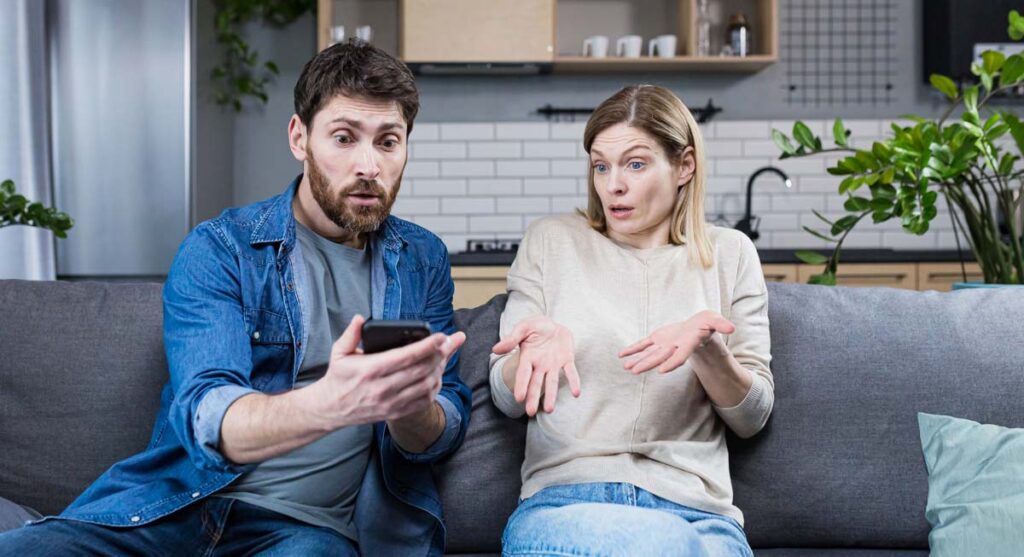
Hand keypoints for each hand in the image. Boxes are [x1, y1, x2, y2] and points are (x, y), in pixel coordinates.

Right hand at [314, 315, 464, 428]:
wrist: (331, 409)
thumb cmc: (338, 377)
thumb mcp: (338, 352)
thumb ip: (350, 334)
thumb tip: (359, 318)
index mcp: (370, 370)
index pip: (406, 356)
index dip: (427, 345)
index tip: (441, 336)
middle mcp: (383, 388)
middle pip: (422, 369)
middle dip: (442, 354)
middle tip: (452, 341)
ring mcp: (391, 403)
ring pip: (426, 385)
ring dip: (441, 369)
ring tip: (446, 355)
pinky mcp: (396, 412)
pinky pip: (423, 401)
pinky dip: (435, 387)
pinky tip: (438, 375)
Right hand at [492, 316, 580, 415]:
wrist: (552, 323)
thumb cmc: (534, 326)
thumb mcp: (522, 328)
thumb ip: (511, 339)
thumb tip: (494, 350)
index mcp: (528, 357)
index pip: (523, 374)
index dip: (521, 385)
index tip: (518, 398)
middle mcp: (540, 364)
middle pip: (535, 383)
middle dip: (533, 397)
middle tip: (530, 412)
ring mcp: (554, 364)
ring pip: (552, 382)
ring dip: (550, 395)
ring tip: (549, 410)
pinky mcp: (567, 360)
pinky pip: (571, 372)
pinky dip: (574, 382)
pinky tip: (576, 393)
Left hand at [619, 311, 734, 373]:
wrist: (697, 328)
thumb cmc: (707, 324)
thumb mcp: (715, 320)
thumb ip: (721, 324)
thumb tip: (731, 327)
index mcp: (688, 344)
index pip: (680, 356)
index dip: (672, 363)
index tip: (662, 370)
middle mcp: (674, 347)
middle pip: (661, 357)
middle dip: (648, 364)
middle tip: (635, 371)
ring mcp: (665, 345)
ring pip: (650, 354)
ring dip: (638, 360)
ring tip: (626, 367)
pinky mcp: (657, 339)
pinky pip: (643, 344)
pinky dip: (633, 349)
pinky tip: (622, 355)